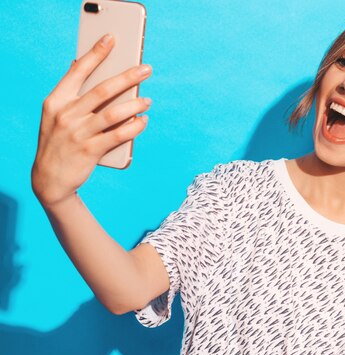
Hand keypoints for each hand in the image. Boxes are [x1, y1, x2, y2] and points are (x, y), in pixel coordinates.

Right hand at [31, 33, 151, 208]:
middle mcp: (66, 114)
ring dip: (135, 104)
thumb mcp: (56, 116)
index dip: (96, 53)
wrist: (50, 179)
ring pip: (114, 113)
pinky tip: (143, 121)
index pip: (78, 71)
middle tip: (146, 69)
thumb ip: (72, 96)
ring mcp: (78, 133)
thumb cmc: (59, 142)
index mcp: (56, 100)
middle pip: (103, 89)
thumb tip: (86, 69)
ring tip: (148, 100)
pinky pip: (119, 135)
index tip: (112, 39)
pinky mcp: (90, 151)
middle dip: (128, 77)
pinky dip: (134, 127)